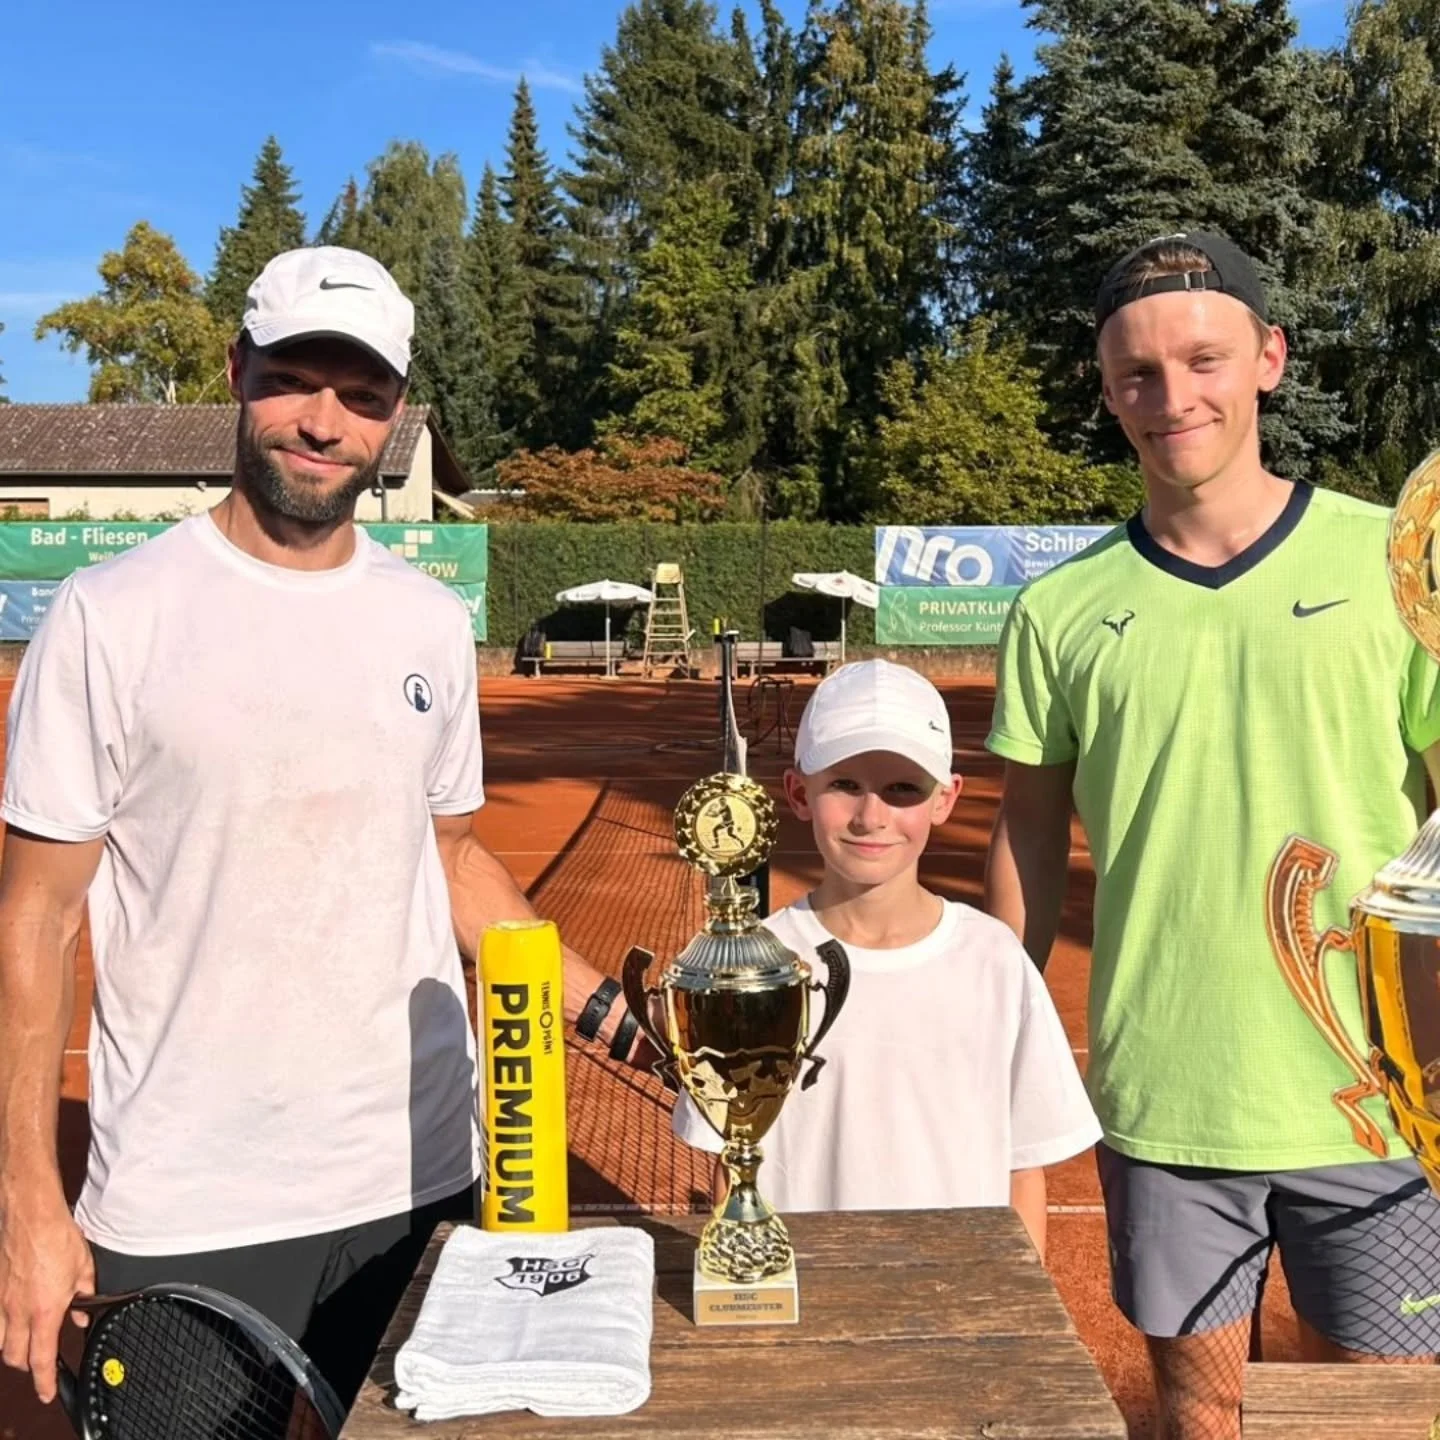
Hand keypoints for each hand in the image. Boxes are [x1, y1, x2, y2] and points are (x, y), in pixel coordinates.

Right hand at [0, 1191, 93, 1403]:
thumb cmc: (57, 1238)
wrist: (32, 1216)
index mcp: (45, 1311)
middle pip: (15, 1357)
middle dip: (28, 1365)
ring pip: (0, 1343)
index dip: (45, 1381)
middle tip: (41, 1362)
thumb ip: (85, 1296)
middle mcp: (18, 1312)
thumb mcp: (84, 1269)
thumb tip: (82, 1315)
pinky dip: (1, 1328)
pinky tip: (10, 1321)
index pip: (42, 1359)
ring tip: (25, 1343)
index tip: (47, 1392)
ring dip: (12, 1348)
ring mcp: (2, 1303)